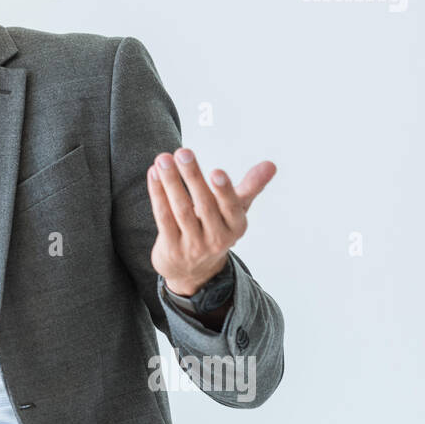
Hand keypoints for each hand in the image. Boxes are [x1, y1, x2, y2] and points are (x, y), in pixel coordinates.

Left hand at [147, 148, 275, 295]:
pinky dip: (158, 194)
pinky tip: (153, 174)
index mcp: (236, 226)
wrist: (193, 271)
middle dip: (193, 177)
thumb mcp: (236, 212)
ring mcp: (193, 245)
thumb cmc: (216, 229)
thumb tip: (271, 164)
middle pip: (203, 205)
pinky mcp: (171, 248)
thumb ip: (251, 187)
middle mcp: (217, 238)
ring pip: (181, 210)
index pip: (232, 207)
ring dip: (171, 182)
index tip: (216, 172)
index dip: (224, 191)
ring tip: (163, 159)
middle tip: (183, 152)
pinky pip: (163, 217)